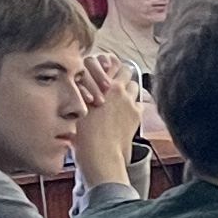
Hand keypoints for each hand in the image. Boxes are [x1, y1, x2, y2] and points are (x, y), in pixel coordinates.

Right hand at [69, 53, 130, 168]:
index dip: (108, 68)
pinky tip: (126, 114)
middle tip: (115, 86)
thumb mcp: (77, 109)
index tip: (106, 74)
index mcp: (98, 85)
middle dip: (122, 77)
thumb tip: (88, 90)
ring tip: (121, 100)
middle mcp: (116, 89)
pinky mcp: (137, 113)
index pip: (109, 63)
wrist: (99, 154)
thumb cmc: (83, 136)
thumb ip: (85, 94)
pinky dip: (134, 105)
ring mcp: (129, 101)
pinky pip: (139, 102)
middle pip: (126, 70)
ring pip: (134, 85)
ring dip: (129, 90)